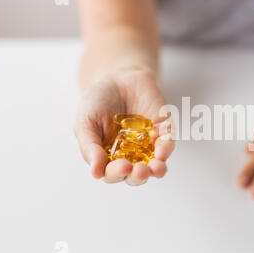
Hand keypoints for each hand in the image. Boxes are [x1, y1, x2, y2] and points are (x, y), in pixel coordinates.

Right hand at [74, 69, 174, 185]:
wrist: (116, 77)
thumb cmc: (97, 102)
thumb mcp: (86, 122)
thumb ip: (90, 147)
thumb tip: (96, 173)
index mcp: (108, 159)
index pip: (112, 174)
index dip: (116, 174)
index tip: (120, 167)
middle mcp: (130, 157)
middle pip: (136, 175)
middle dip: (138, 176)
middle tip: (137, 171)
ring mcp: (148, 146)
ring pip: (155, 165)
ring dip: (156, 169)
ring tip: (155, 169)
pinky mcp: (163, 131)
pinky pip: (167, 144)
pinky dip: (166, 149)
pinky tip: (163, 152)